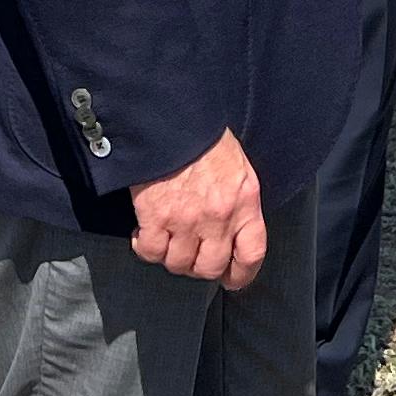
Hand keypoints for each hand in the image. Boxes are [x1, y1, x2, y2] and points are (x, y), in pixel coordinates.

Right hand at [129, 128, 266, 289]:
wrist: (170, 115)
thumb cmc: (202, 135)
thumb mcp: (235, 164)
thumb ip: (238, 198)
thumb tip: (232, 228)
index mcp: (245, 200)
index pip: (252, 253)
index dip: (242, 274)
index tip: (231, 279)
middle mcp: (219, 216)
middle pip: (210, 267)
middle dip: (198, 267)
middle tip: (188, 255)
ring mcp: (187, 219)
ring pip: (178, 263)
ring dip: (170, 257)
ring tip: (166, 239)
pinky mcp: (156, 216)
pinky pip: (151, 251)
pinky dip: (145, 247)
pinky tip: (143, 233)